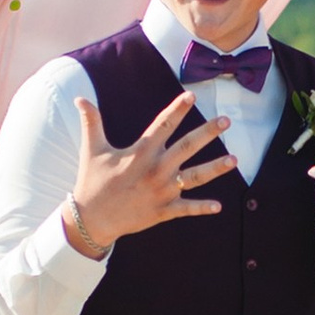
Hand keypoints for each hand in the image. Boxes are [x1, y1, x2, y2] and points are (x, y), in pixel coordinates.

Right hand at [64, 92, 235, 255]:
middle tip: (225, 121)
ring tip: (234, 160)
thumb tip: (79, 99)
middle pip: (186, 147)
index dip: (177, 109)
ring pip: (193, 177)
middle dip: (207, 133)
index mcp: (140, 152)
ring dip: (215, 169)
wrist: (91, 219)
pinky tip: (219, 206)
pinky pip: (186, 209)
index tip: (192, 95)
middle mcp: (155, 169)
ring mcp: (161, 191)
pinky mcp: (162, 211)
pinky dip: (202, 208)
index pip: (163, 125)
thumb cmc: (92, 181)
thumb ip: (91, 122)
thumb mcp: (91, 149)